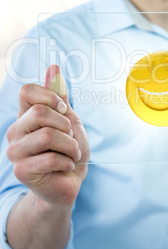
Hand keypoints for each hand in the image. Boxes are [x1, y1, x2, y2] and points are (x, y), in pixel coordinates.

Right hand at [6, 65, 89, 206]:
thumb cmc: (69, 148)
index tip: (63, 110)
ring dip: (70, 145)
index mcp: (25, 116)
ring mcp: (16, 152)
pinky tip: (66, 166)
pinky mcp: (21, 171)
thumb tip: (53, 67)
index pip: (26, 91)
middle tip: (69, 138)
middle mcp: (15, 131)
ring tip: (71, 153)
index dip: (50, 97)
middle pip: (39, 112)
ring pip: (48, 136)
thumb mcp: (68, 118)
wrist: (71, 181)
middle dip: (65, 126)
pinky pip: (51, 158)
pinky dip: (68, 161)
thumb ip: (59, 96)